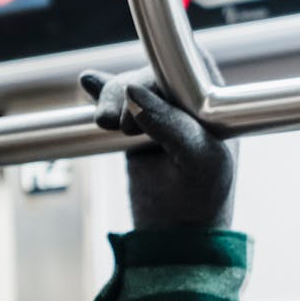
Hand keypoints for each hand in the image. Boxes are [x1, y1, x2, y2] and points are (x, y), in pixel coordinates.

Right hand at [79, 54, 237, 230]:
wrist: (178, 232)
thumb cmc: (202, 198)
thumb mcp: (198, 162)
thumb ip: (171, 126)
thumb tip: (132, 92)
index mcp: (210, 102)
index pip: (181, 68)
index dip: (157, 77)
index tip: (138, 102)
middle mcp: (184, 101)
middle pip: (147, 75)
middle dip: (125, 91)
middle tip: (115, 124)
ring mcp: (157, 110)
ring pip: (125, 88)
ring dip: (110, 99)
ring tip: (104, 122)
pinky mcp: (133, 125)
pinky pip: (112, 99)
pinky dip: (99, 92)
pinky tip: (89, 85)